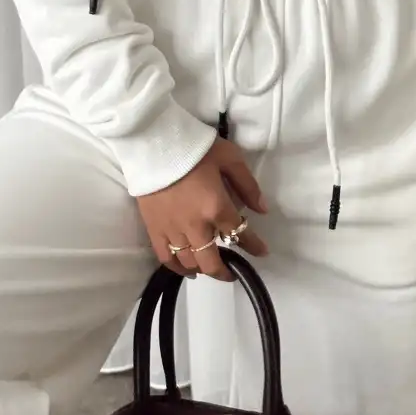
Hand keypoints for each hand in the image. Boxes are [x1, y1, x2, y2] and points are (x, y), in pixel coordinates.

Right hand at [136, 137, 269, 281]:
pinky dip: (178, 268)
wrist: (153, 142)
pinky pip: (166, 258)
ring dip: (203, 269)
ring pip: (190, 263)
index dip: (254, 246)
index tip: (262, 251)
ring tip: (210, 267)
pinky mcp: (154, 229)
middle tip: (233, 271)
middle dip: (226, 271)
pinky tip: (187, 269)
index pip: (240, 234)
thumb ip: (248, 185)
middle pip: (212, 261)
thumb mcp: (231, 158)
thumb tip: (261, 210)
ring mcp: (173, 230)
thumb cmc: (194, 148)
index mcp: (216, 207)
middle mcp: (196, 226)